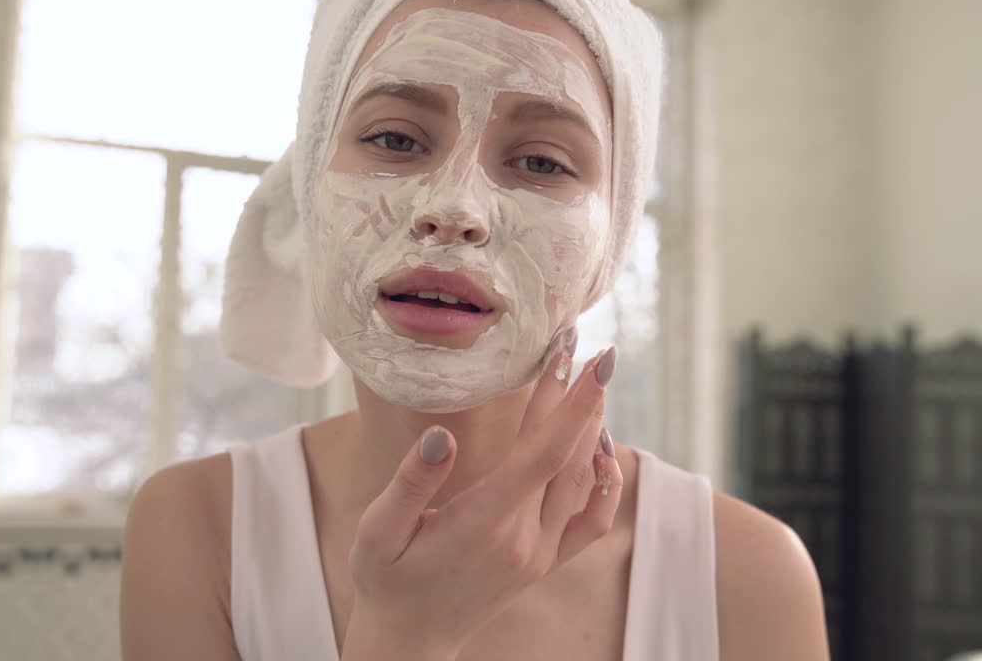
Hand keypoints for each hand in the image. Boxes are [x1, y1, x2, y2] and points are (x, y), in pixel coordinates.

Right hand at [341, 333, 622, 659]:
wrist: (408, 642)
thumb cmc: (385, 581)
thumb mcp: (378, 532)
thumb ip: (410, 483)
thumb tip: (442, 435)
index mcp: (485, 522)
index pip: (542, 451)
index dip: (569, 400)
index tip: (584, 355)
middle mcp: (524, 538)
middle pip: (566, 455)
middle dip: (583, 398)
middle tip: (591, 348)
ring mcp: (539, 553)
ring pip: (581, 481)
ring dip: (592, 428)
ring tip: (594, 381)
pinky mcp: (544, 563)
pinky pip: (590, 521)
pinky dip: (603, 484)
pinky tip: (601, 452)